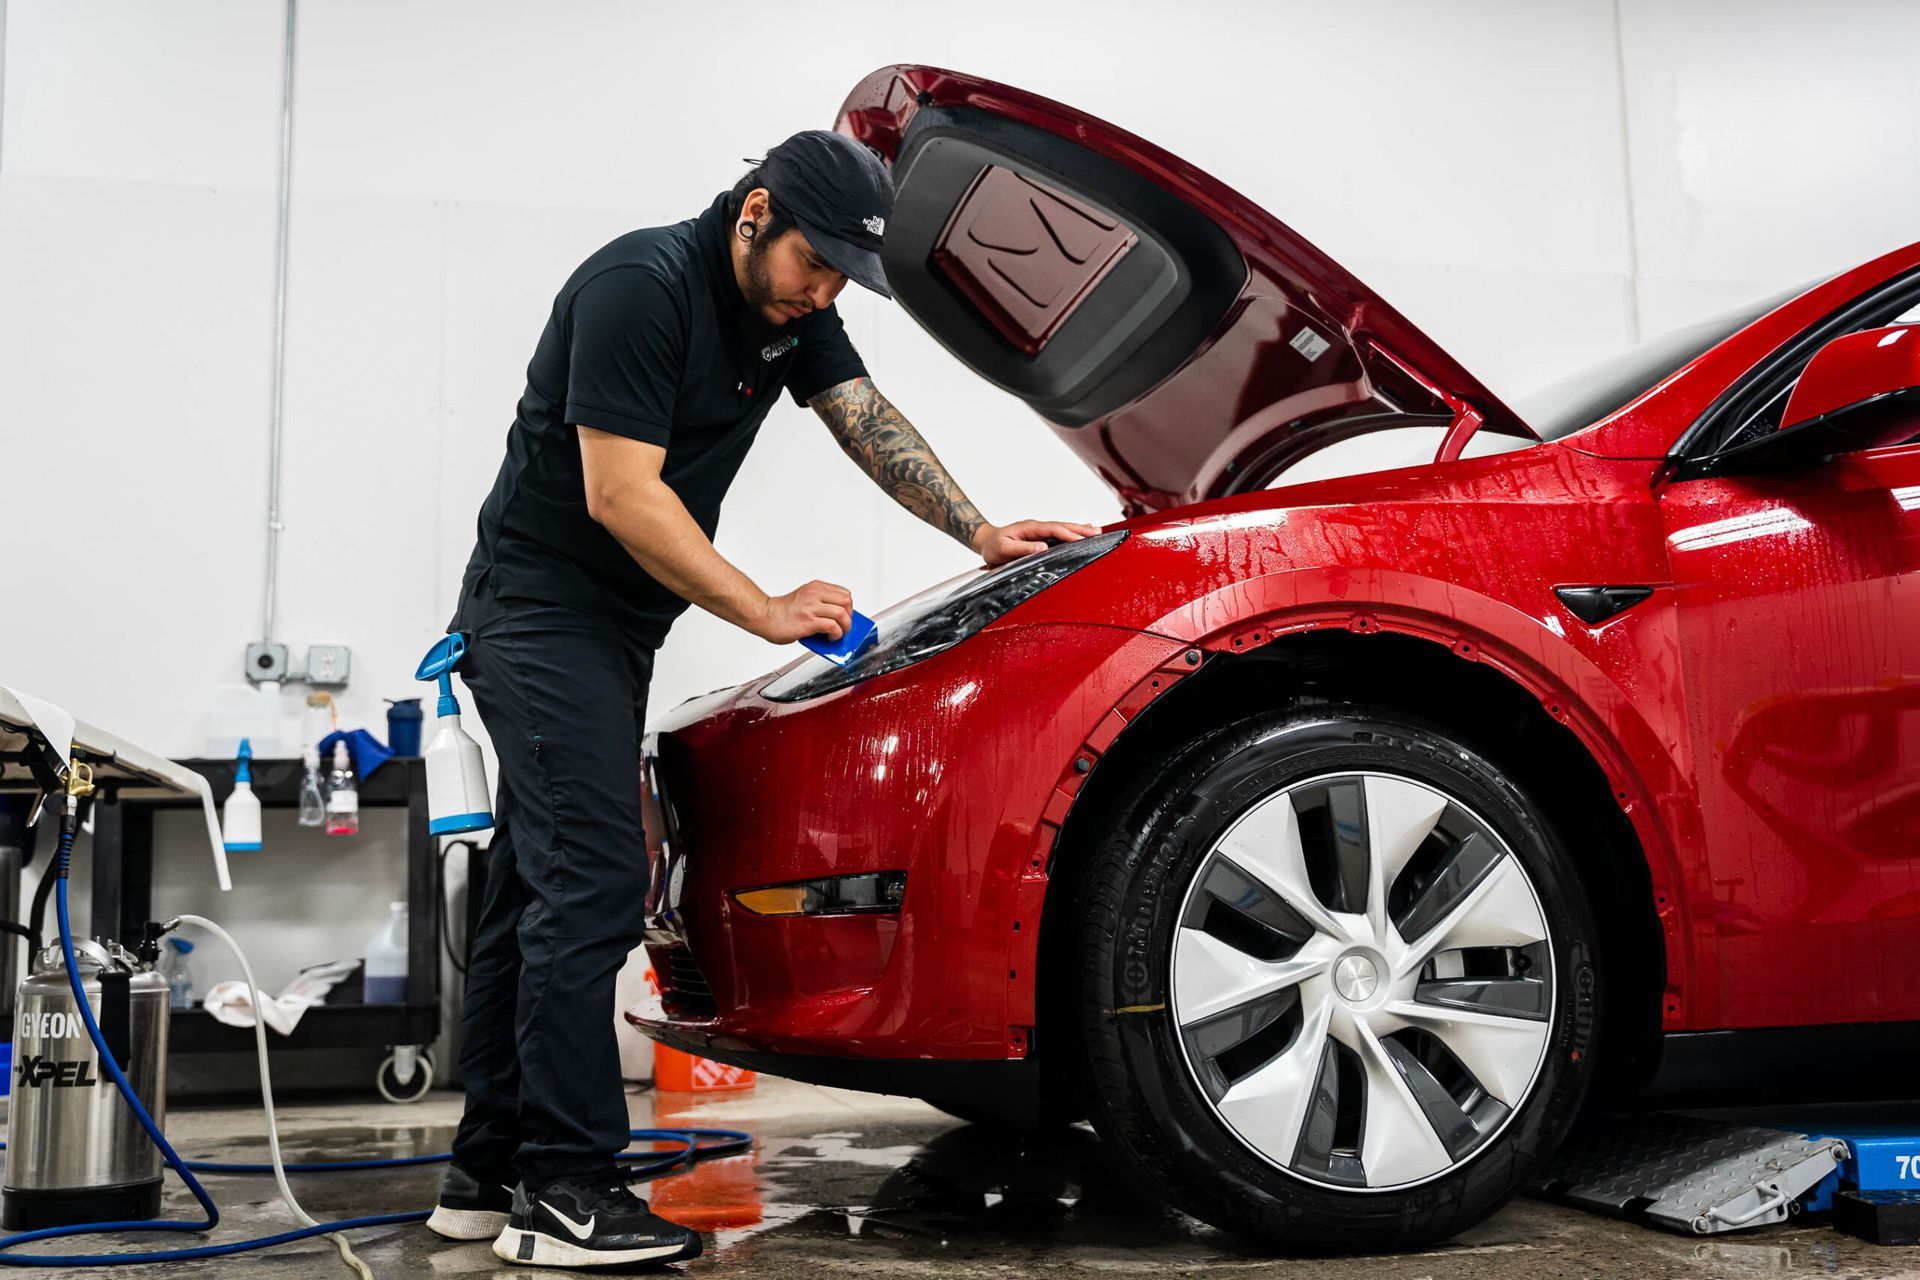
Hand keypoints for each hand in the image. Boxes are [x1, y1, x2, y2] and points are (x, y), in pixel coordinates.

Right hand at [754, 580, 853, 643]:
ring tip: (838, 633)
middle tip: (844, 625)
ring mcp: (811, 608)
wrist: (763, 616)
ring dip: (845, 627)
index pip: (844, 593)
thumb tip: (837, 619)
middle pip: (846, 602)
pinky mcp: (808, 622)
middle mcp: (814, 595)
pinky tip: (830, 638)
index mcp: (815, 588)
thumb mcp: (804, 599)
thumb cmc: (781, 611)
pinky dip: (836, 634)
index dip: (848, 607)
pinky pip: (832, 627)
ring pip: (842, 614)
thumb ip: (820, 604)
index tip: (845, 616)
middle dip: (849, 616)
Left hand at [969, 520, 1101, 567]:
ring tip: (1095, 531)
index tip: (1082, 538)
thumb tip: (1042, 548)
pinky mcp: (1040, 535)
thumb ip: (1022, 549)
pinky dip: (1071, 532)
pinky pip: (1058, 532)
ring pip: (1062, 528)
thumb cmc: (993, 546)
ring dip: (1078, 529)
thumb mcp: (1004, 549)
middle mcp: (1036, 526)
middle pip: (1062, 526)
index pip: (1053, 529)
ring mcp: (1039, 530)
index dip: (1068, 534)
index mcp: (1029, 528)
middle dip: (1079, 529)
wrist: (985, 540)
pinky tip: (1081, 531)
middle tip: (1097, 532)